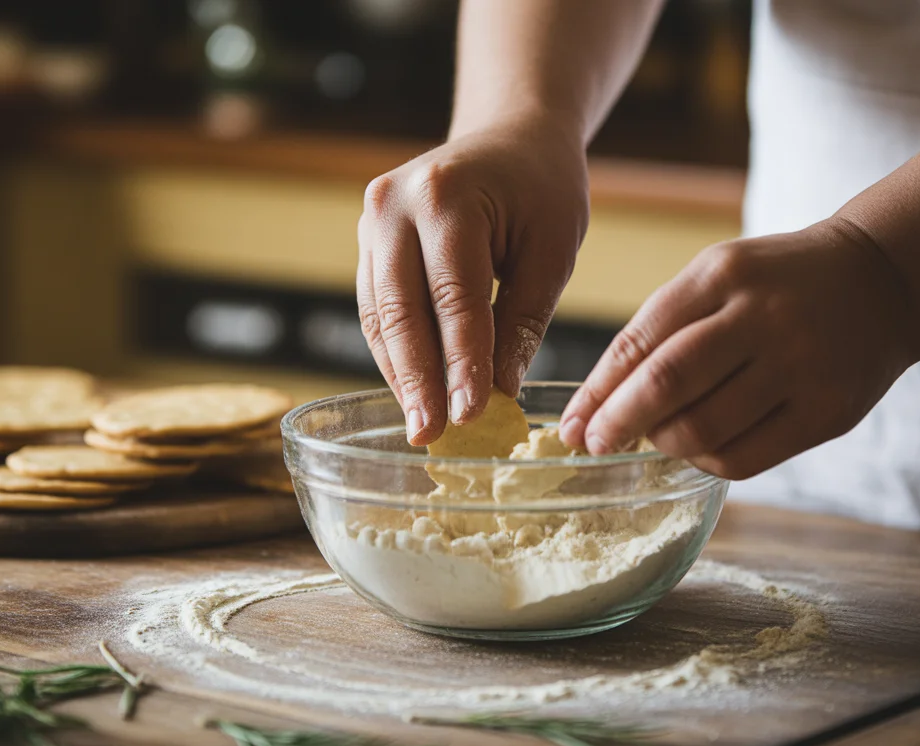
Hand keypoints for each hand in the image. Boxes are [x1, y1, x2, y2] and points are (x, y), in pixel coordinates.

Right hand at [357, 116, 589, 443]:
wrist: (510, 135)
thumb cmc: (541, 189)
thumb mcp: (551, 251)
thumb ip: (522, 321)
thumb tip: (498, 392)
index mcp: (447, 197)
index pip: (454, 298)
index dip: (460, 363)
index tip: (471, 416)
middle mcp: (394, 205)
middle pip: (401, 311)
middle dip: (419, 380)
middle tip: (431, 434)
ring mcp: (372, 220)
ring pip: (379, 315)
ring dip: (400, 374)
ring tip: (422, 425)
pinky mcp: (368, 240)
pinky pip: (375, 308)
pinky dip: (394, 352)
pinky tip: (414, 390)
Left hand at [558, 219, 917, 479]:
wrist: (882, 281)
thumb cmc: (777, 283)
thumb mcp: (719, 274)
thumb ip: (662, 327)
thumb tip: (600, 403)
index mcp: (724, 274)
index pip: (641, 341)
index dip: (597, 392)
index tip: (572, 426)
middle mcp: (763, 317)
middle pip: (668, 385)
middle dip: (619, 423)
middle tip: (595, 444)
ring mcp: (800, 367)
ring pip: (703, 430)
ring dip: (663, 443)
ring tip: (656, 436)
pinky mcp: (826, 413)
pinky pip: (743, 458)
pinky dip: (705, 461)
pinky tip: (699, 447)